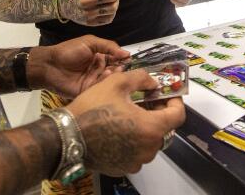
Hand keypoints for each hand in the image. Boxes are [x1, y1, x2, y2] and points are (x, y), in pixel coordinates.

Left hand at [29, 35, 129, 97]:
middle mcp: (98, 69)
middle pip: (114, 71)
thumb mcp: (90, 42)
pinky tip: (104, 76)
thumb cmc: (69, 51)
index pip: (116, 59)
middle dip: (119, 69)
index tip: (128, 59)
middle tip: (121, 66)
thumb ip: (108, 46)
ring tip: (111, 70)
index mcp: (99, 57)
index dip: (122, 59)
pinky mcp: (88, 92)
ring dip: (112, 75)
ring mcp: (94, 81)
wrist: (50, 64)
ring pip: (108, 80)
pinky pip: (100, 89)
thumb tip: (127, 53)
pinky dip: (104, 83)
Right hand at [68, 71, 185, 175]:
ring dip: (145, 126)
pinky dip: (134, 139)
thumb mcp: (116, 83)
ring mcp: (136, 161)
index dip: (175, 101)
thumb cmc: (91, 110)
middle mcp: (148, 149)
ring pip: (150, 141)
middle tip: (146, 99)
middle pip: (164, 128)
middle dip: (158, 111)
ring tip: (130, 112)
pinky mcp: (124, 167)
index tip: (168, 94)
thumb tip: (152, 82)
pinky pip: (137, 152)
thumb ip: (141, 78)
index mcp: (151, 128)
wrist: (67, 136)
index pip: (178, 115)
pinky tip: (120, 127)